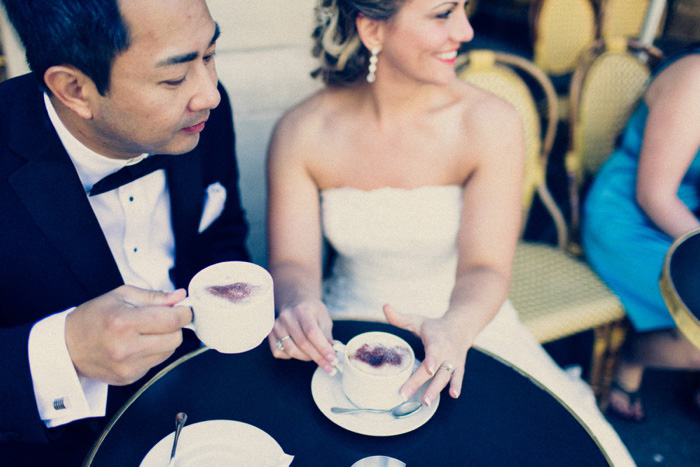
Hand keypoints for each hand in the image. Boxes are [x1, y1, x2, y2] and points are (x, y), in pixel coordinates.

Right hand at [65, 286, 192, 385]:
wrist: (66, 346)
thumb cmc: (93, 317)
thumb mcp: (121, 296)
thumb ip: (154, 297)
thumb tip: (179, 296)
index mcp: (124, 322)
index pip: (171, 320)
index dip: (184, 313)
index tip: (184, 309)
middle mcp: (126, 348)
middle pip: (175, 338)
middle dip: (174, 326)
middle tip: (162, 319)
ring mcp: (128, 367)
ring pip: (169, 352)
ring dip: (164, 340)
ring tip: (144, 332)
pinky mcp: (129, 378)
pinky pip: (156, 363)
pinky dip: (153, 353)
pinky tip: (136, 345)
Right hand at [267, 298, 336, 373]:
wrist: (295, 302)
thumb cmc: (312, 311)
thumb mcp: (324, 318)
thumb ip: (327, 335)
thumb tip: (332, 352)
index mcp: (303, 310)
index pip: (312, 332)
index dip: (323, 348)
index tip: (333, 360)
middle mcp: (287, 317)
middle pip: (302, 344)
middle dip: (318, 358)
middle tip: (329, 367)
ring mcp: (277, 326)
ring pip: (291, 350)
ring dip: (306, 358)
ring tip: (315, 357)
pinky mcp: (270, 334)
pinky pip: (279, 352)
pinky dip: (291, 356)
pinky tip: (299, 351)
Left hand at [383, 304, 469, 405]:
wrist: (461, 327)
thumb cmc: (434, 326)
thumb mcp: (417, 320)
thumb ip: (400, 317)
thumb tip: (384, 306)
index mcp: (436, 341)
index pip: (434, 351)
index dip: (432, 360)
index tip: (428, 369)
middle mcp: (446, 352)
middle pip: (434, 370)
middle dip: (421, 383)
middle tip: (408, 396)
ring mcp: (453, 361)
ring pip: (445, 377)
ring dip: (436, 390)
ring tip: (426, 403)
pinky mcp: (459, 367)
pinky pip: (458, 378)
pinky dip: (457, 386)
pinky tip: (453, 396)